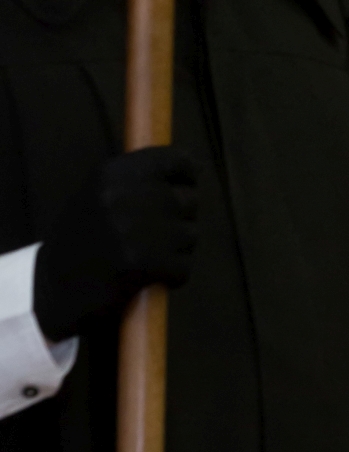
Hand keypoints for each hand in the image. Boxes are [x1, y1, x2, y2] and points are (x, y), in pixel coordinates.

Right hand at [33, 148, 198, 342]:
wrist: (51, 290)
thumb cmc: (82, 242)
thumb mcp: (100, 196)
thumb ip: (139, 182)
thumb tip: (195, 168)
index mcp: (110, 173)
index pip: (174, 160)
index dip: (187, 175)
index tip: (186, 186)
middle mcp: (120, 195)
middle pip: (188, 199)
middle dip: (183, 220)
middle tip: (162, 237)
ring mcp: (130, 229)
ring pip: (190, 234)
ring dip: (179, 250)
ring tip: (152, 259)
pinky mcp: (138, 263)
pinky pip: (183, 266)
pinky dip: (175, 276)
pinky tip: (153, 278)